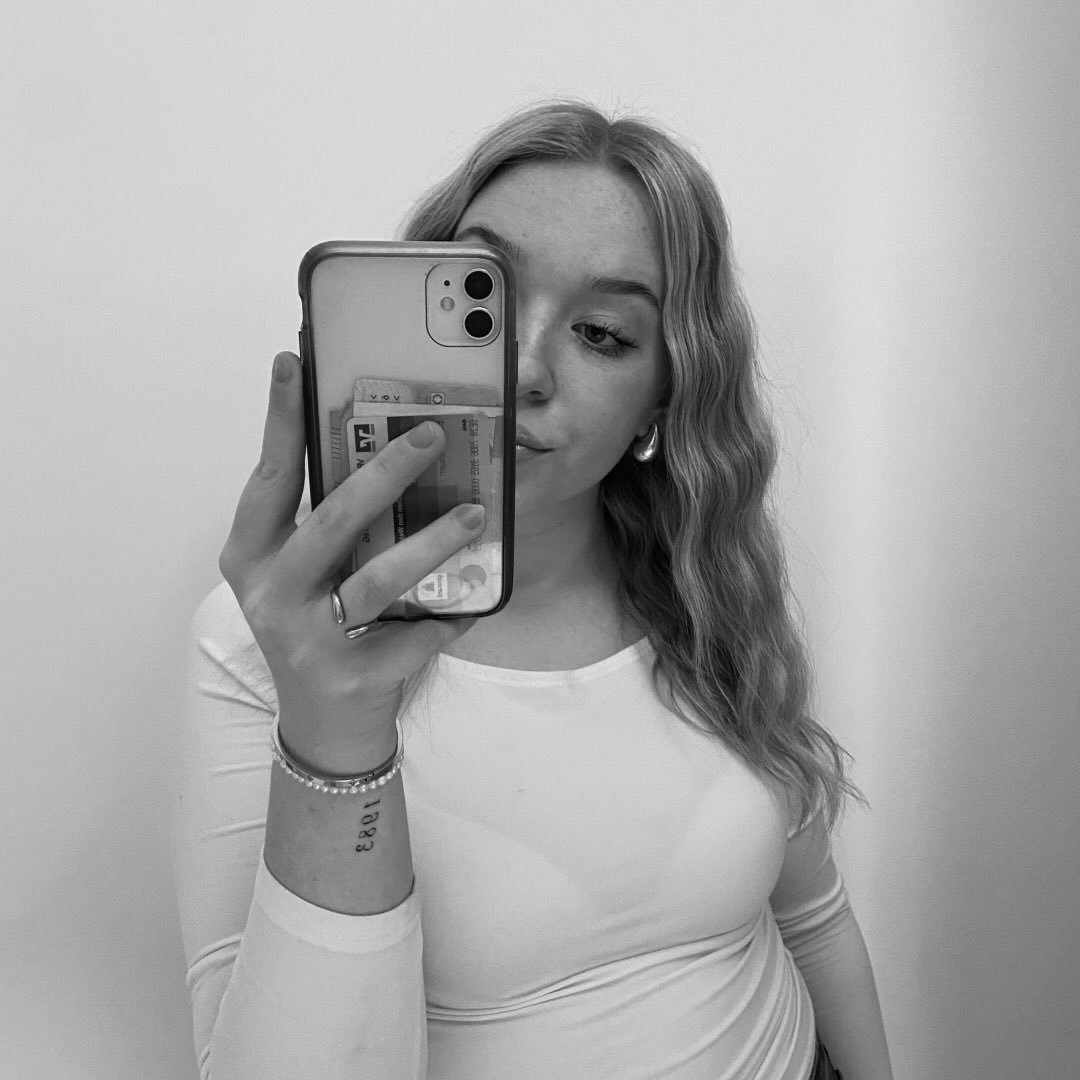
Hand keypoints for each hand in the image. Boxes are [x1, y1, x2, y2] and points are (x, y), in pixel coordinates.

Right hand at [218, 351, 482, 772]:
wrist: (325, 724)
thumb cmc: (317, 627)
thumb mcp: (306, 571)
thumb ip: (328, 521)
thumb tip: (384, 443)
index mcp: (252, 555)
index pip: (269, 478)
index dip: (281, 420)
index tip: (294, 362)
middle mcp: (271, 593)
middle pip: (331, 522)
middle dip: (384, 473)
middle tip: (432, 434)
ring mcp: (308, 638)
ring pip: (377, 580)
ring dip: (431, 544)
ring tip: (476, 515)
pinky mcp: (352, 676)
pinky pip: (416, 635)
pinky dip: (448, 618)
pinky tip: (471, 606)